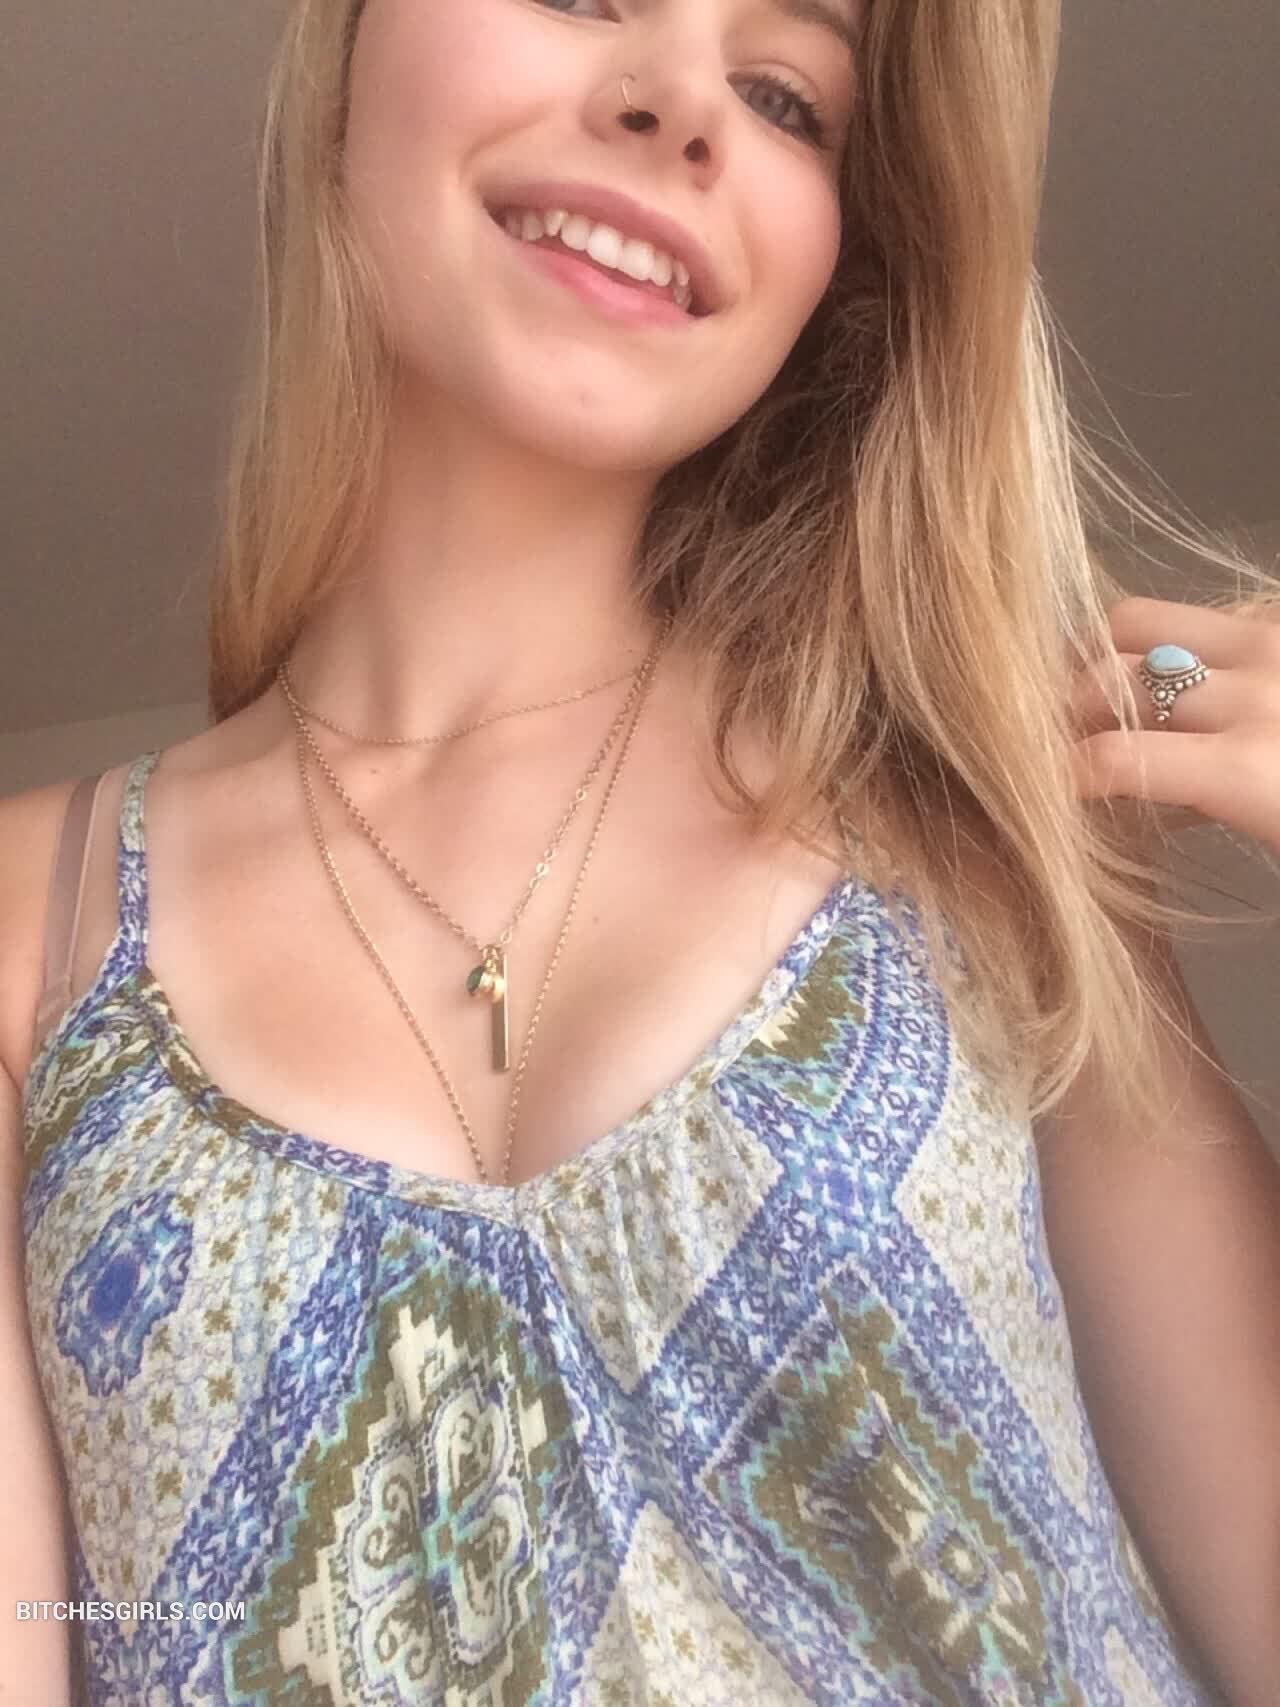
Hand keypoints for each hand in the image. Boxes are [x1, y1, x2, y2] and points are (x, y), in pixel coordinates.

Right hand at [1070, 595, 1279, 855]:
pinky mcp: (1275, 612)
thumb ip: (1194, 806)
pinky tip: (1172, 682)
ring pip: (1132, 621)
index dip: (1060, 777)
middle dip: (1068, 716)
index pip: (1110, 757)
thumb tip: (1117, 792)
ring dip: (1103, 661)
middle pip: (1106, 680)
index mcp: (1249, 767)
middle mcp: (1251, 688)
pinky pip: (1187, 613)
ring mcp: (1266, 637)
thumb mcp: (1271, 837)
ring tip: (1108, 701)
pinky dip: (1160, 644)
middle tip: (1064, 745)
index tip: (1044, 793)